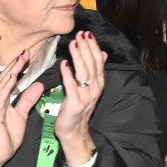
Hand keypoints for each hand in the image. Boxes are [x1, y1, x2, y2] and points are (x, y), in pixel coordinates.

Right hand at [0, 50, 43, 166]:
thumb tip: (38, 85)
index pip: (11, 79)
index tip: (27, 54)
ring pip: (2, 85)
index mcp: (4, 100)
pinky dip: (6, 87)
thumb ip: (28, 99)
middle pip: (5, 78)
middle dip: (16, 64)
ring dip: (12, 72)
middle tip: (25, 51)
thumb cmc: (7, 135)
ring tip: (20, 60)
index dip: (18, 66)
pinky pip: (1, 99)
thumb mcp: (22, 115)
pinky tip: (12, 78)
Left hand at [54, 30, 106, 165]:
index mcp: (98, 83)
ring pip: (84, 73)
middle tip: (81, 34)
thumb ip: (94, 71)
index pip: (98, 61)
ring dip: (79, 57)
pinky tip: (64, 64)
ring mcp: (86, 97)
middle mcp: (95, 89)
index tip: (87, 34)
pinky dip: (68, 75)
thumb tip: (103, 53)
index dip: (93, 47)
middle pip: (92, 65)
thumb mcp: (89, 88)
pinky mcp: (75, 105)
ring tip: (74, 44)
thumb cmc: (78, 109)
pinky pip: (71, 87)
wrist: (74, 132)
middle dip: (87, 48)